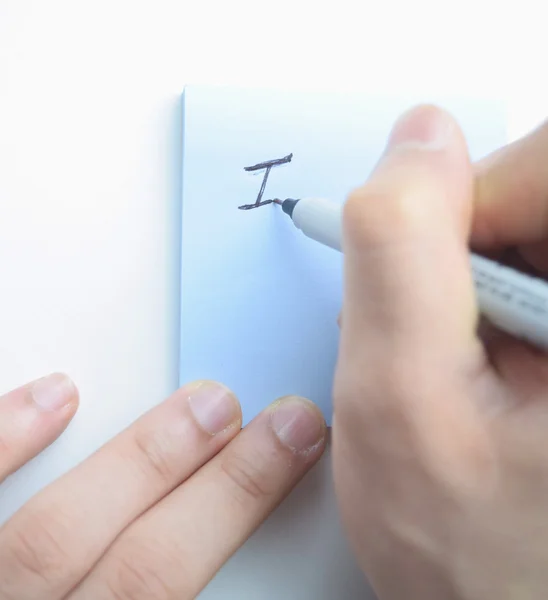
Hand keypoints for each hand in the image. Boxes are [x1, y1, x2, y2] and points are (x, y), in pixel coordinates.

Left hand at [0, 375, 325, 598]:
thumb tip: (229, 574)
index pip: (168, 588)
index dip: (239, 510)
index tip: (289, 455)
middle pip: (142, 567)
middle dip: (225, 486)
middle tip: (279, 425)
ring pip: (53, 534)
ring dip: (141, 462)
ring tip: (206, 407)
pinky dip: (1, 440)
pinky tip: (53, 396)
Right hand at [333, 106, 547, 598]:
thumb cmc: (480, 568)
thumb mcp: (401, 404)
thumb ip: (397, 255)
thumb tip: (417, 141)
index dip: (472, 199)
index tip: (427, 266)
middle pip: (540, 199)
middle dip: (470, 250)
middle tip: (446, 336)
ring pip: (534, 235)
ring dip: (479, 282)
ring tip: (467, 365)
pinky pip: (536, 272)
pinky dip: (497, 303)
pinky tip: (492, 363)